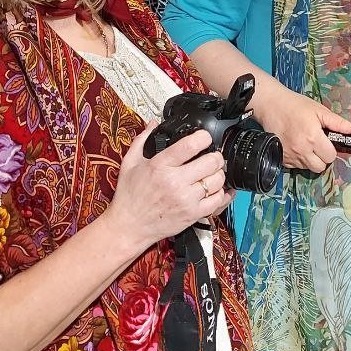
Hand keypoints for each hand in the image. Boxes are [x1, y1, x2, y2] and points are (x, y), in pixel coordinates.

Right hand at [108, 125, 234, 258]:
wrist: (129, 226)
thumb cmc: (129, 196)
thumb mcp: (129, 163)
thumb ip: (142, 140)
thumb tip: (153, 123)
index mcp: (160, 166)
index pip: (191, 145)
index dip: (204, 137)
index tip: (204, 138)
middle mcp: (175, 182)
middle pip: (211, 162)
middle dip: (215, 156)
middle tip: (212, 156)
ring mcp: (186, 200)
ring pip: (217, 181)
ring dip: (219, 174)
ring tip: (212, 172)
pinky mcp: (192, 214)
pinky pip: (217, 201)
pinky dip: (222, 193)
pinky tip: (215, 189)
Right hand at [257, 86, 350, 172]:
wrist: (271, 105)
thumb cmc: (297, 106)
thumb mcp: (319, 111)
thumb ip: (339, 123)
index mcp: (313, 138)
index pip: (330, 157)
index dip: (330, 149)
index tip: (326, 141)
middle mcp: (301, 150)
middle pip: (320, 167)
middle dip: (322, 157)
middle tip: (317, 144)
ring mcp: (290, 156)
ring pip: (308, 168)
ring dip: (310, 159)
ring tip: (305, 143)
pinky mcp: (281, 159)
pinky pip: (296, 166)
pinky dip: (299, 159)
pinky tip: (296, 146)